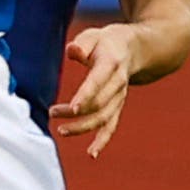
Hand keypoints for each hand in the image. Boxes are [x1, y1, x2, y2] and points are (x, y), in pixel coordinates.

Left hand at [50, 23, 144, 155]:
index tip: (73, 108)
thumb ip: (83, 43)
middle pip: (100, 103)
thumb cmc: (107, 41)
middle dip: (77, 112)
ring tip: (61, 130)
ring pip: (105, 118)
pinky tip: (91, 154)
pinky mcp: (117, 105)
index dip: (87, 95)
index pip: (99, 82)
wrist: (136, 50)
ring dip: (84, 127)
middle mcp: (119, 84)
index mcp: (111, 64)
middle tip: (52, 113)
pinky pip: (111, 125)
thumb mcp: (95, 35)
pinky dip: (102, 140)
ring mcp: (120, 97)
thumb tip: (73, 51)